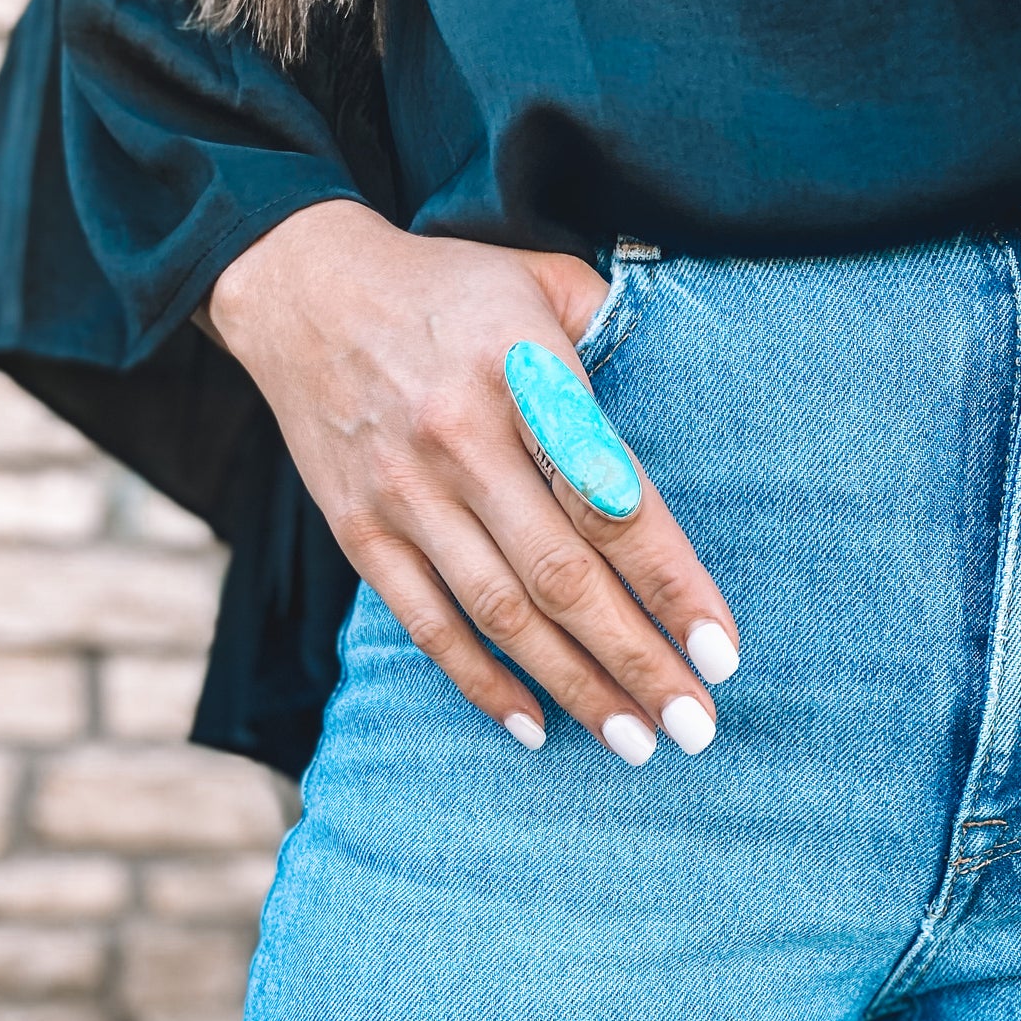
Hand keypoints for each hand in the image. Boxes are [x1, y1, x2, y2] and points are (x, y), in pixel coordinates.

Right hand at [203, 199, 739, 762]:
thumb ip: (615, 333)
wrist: (299, 288)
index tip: (720, 652)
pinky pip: (428, 626)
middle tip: (696, 727)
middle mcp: (462, 444)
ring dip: (574, 688)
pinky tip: (535, 727)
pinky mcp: (360, 533)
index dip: (671, 584)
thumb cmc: (447, 292)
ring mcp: (405, 496)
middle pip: (564, 578)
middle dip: (637, 661)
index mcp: (523, 376)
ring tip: (635, 741)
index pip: (613, 500)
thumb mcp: (539, 278)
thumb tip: (688, 402)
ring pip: (501, 616)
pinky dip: (481, 683)